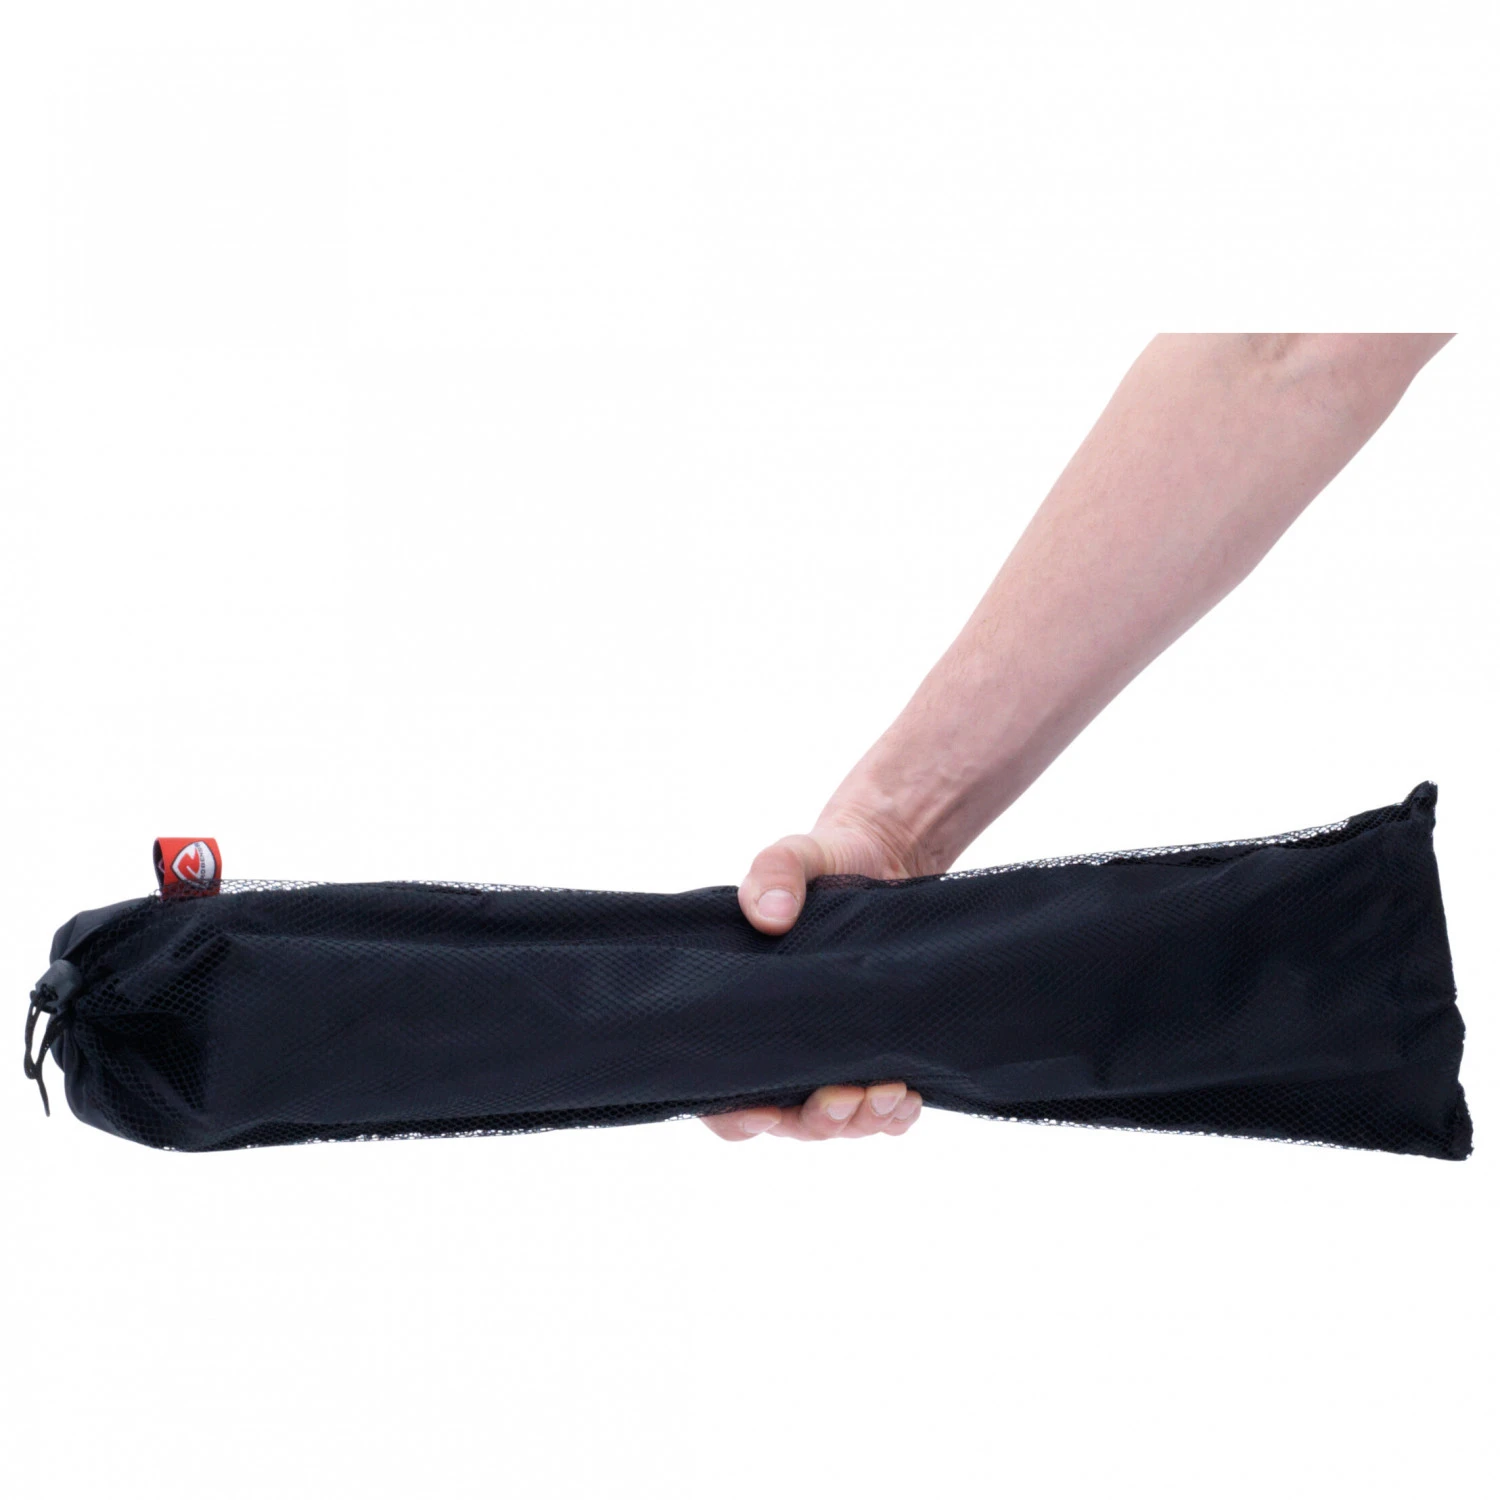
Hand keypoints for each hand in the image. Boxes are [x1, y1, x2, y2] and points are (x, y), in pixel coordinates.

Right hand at [700, 810, 924, 1140]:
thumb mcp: (794, 855)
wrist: (883, 859)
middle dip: (817, 1121)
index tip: (764, 1112)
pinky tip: (909, 1095)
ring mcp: (829, 1055)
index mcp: (741, 1010)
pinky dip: (893, 1115)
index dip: (733, 1114)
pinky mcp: (874, 1054)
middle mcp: (780, 1045)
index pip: (718, 1089)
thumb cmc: (822, 863)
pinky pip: (880, 1110)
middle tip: (848, 1096)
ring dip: (859, 1121)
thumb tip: (769, 914)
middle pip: (785, 1119)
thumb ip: (772, 874)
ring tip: (889, 1093)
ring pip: (834, 1122)